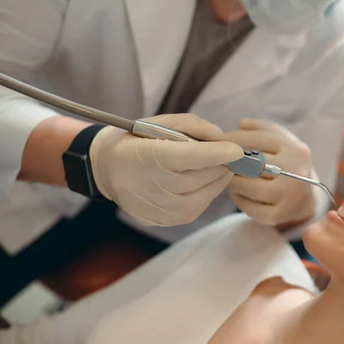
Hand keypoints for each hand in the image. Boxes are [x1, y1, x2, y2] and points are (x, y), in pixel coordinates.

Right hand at [89, 114, 243, 225]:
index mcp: (145, 155)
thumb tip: (221, 139)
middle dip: (220, 167)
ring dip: (216, 182)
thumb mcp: (160, 123)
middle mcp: (147, 185)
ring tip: (218, 168)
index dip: (217, 154)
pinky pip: (193, 210)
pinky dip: (205, 195)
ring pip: (200, 197)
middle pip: (198, 178)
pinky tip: (203, 183)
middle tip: (229, 156)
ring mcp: (153, 207)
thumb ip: (193, 126)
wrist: (106, 168)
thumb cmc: (137, 140)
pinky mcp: (159, 220)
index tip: (237, 150)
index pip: (189, 157)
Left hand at [224, 118, 316, 226]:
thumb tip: (241, 123)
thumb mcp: (283, 142)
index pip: (260, 140)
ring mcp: (287, 198)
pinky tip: (238, 191)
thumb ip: (263, 129)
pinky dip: (237, 197)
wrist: (305, 199)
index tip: (219, 139)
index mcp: (297, 152)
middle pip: (252, 164)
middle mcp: (295, 175)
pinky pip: (247, 206)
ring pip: (246, 185)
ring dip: (232, 179)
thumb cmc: (288, 165)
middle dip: (232, 160)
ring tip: (230, 175)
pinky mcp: (277, 216)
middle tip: (220, 159)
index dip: (235, 138)